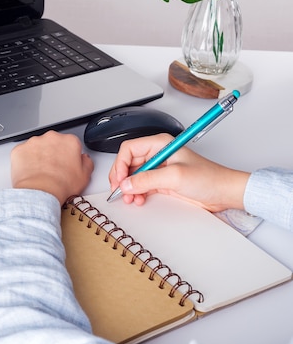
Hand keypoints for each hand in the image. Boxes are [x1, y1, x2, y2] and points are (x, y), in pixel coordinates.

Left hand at [11, 131, 93, 204]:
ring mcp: (34, 142)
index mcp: (69, 141)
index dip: (68, 155)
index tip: (66, 163)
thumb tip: (84, 159)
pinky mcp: (20, 149)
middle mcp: (52, 137)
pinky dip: (25, 159)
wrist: (40, 193)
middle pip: (53, 142)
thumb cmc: (61, 185)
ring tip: (40, 171)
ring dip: (39, 155)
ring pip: (37, 146)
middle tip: (53, 169)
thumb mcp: (85, 176)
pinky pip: (23, 152)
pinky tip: (30, 171)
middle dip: (53, 153)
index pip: (70, 144)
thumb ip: (87, 162)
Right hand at [108, 133, 249, 211]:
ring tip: (130, 198)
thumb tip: (127, 184)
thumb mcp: (175, 177)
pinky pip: (142, 185)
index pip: (129, 149)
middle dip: (122, 178)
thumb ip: (148, 179)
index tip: (120, 180)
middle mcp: (158, 154)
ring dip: (128, 187)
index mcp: (160, 144)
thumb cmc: (209, 177)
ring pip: (133, 175)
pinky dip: (136, 192)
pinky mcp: (162, 181)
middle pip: (128, 162)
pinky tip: (138, 199)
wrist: (223, 192)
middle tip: (120, 191)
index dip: (121, 164)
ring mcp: (160, 168)